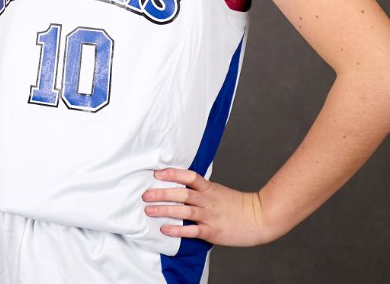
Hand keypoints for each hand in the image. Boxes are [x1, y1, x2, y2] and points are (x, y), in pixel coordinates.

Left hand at [142, 168, 275, 247]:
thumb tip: (183, 186)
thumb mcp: (219, 192)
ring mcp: (210, 216)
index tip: (157, 173)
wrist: (259, 217)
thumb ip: (203, 190)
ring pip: (184, 211)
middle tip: (145, 194)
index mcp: (210, 188)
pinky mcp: (213, 232)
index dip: (173, 173)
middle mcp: (208, 200)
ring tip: (149, 210)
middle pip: (182, 193)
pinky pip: (192, 230)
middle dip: (162, 193)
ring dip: (165, 210)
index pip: (189, 176)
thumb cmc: (238, 205)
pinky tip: (165, 229)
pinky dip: (178, 229)